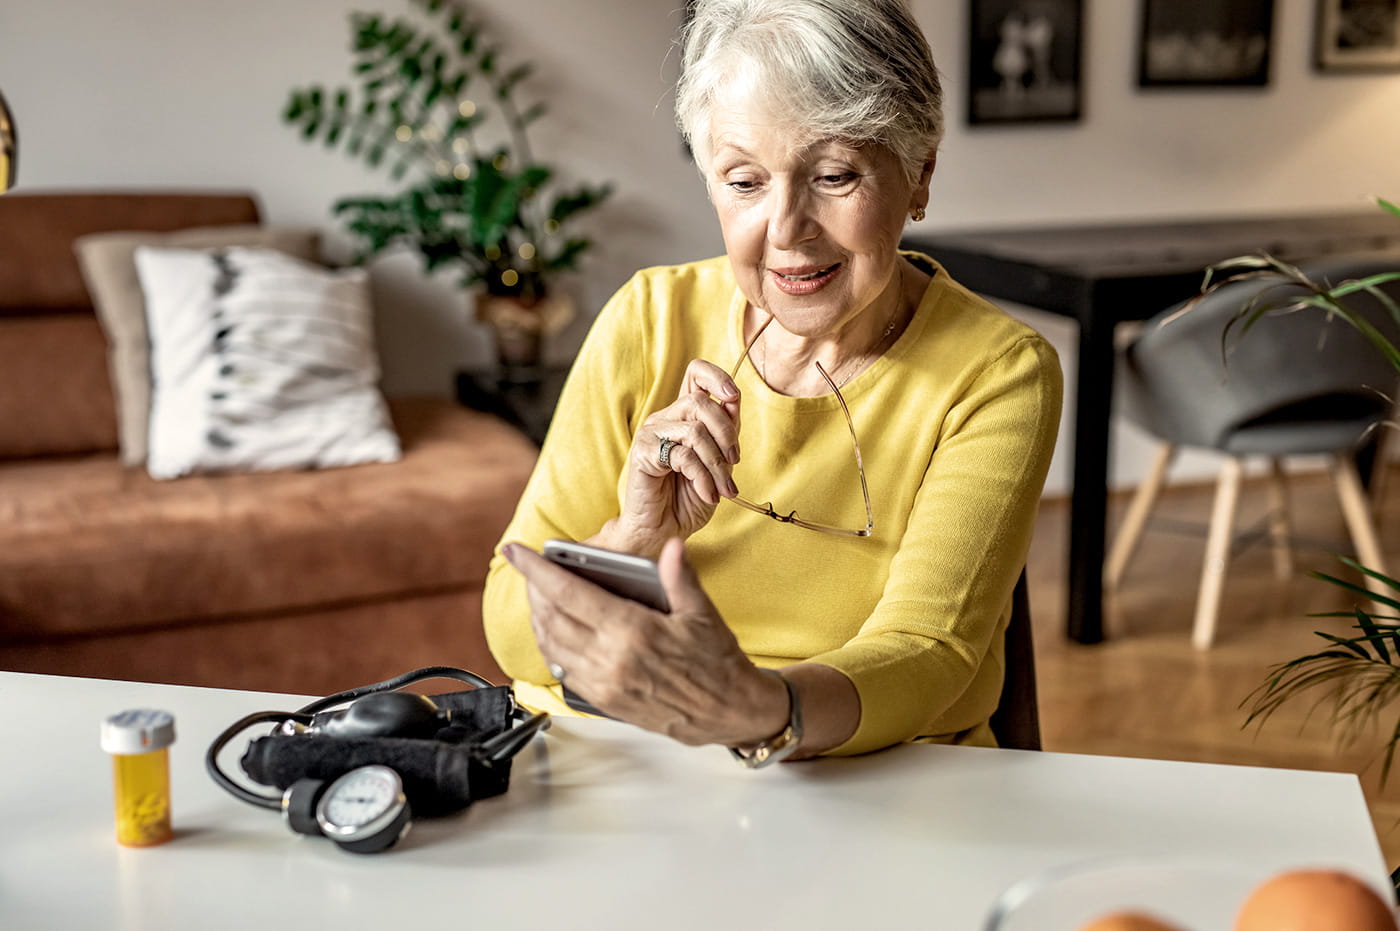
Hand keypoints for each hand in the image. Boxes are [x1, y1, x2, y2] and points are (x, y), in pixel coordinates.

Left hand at [504, 538, 787, 746]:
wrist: (728, 712)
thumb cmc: (717, 662)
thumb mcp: (702, 613)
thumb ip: (679, 578)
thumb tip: (670, 547)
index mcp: (632, 631)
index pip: (569, 593)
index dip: (537, 569)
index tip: (516, 552)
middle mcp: (611, 659)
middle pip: (551, 617)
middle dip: (533, 589)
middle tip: (529, 570)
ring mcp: (604, 684)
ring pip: (551, 645)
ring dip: (538, 618)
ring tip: (538, 597)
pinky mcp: (604, 701)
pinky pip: (564, 670)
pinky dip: (551, 647)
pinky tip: (555, 633)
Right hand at [609, 360, 741, 553]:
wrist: (663, 531)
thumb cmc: (688, 499)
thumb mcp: (718, 463)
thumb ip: (725, 433)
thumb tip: (733, 401)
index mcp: (683, 416)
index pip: (696, 374)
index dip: (717, 377)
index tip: (733, 398)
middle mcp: (665, 419)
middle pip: (700, 402)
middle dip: (726, 434)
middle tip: (734, 462)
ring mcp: (651, 434)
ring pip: (695, 430)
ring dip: (717, 464)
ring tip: (722, 488)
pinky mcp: (643, 454)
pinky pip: (683, 456)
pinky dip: (702, 478)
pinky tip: (707, 494)